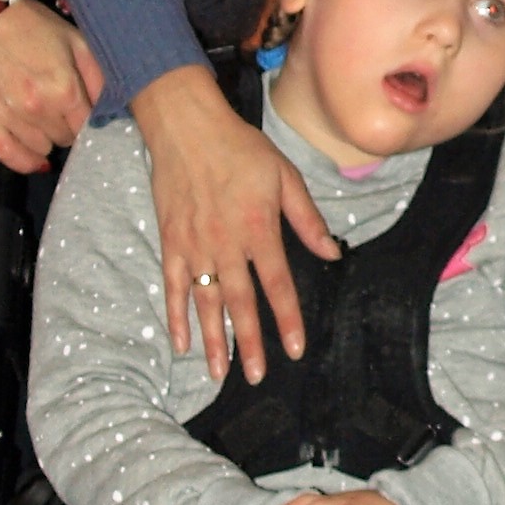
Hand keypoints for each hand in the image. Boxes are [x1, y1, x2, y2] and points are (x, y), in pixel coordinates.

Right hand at [0, 0, 101, 171]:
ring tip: (40, 118)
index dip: (86, 122)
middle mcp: (38, 108)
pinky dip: (25, 161)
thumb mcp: (78, 43)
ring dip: (45, 138)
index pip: (86, 128)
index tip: (81, 112)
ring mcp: (9, 118)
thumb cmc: (37, 27)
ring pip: (41, 149)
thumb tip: (112, 113)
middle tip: (58, 109)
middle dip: (66, 126)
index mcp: (65, 89)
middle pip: (65, 139)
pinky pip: (9, 156)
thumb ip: (98, 80)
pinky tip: (34, 156)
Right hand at [132, 64, 340, 380]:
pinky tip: (182, 342)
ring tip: (220, 374)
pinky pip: (173, 287)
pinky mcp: (171, 242)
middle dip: (250, 344)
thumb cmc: (241, 148)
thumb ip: (308, 219)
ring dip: (214, 341)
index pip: (278, 285)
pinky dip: (176, 316)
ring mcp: (195, 246)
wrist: (187, 126)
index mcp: (259, 229)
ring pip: (206, 303)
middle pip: (241, 304)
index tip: (295, 350)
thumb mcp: (285, 176)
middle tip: (258, 378)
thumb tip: (333, 254)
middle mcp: (226, 245)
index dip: (288, 320)